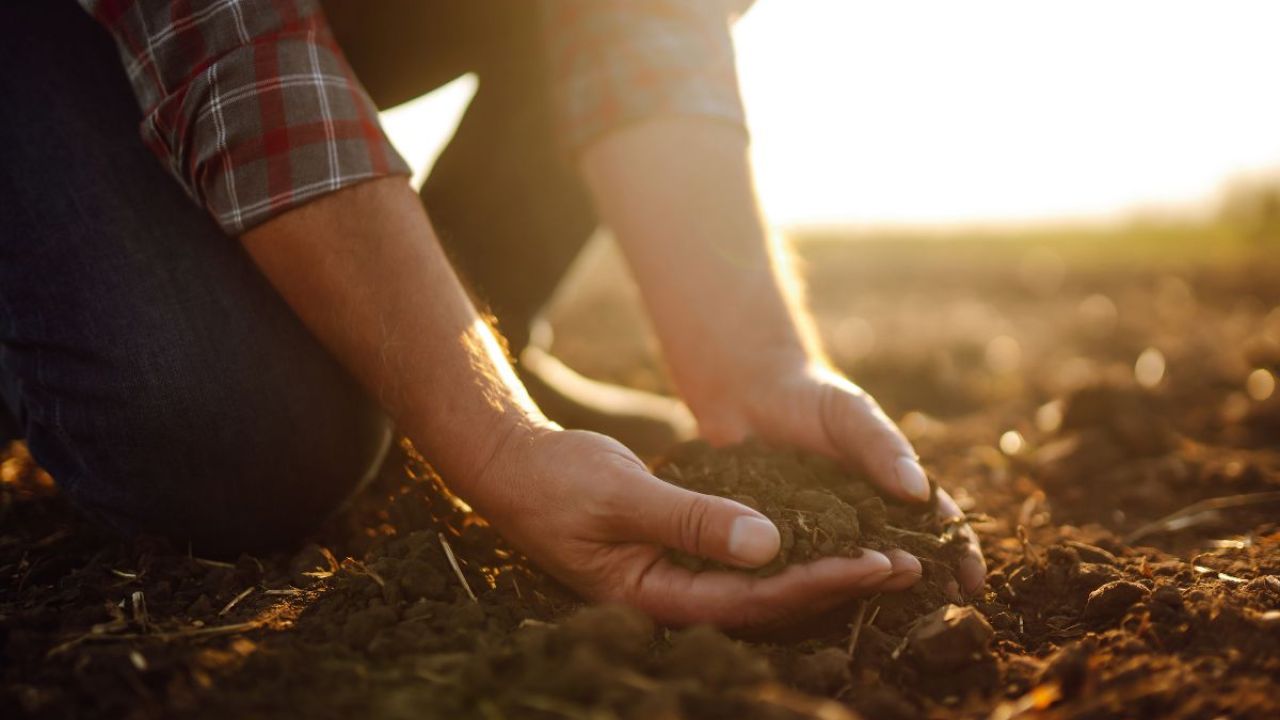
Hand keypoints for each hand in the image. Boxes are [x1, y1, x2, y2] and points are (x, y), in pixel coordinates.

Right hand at [457, 425, 922, 627]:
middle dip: (837, 585)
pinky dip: (788, 551)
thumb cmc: (558, 481)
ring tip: (884, 557)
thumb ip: (693, 521)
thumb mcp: (624, 495)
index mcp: (654, 597)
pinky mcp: (679, 556)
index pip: (754, 601)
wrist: (514, 468)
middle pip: (769, 605)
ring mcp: (676, 580)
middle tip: (906, 567)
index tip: (875, 562)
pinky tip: (826, 537)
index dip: (819, 583)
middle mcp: (672, 599)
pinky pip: (745, 563)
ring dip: (821, 571)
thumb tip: (769, 545)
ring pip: (762, 587)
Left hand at [695, 361, 987, 596]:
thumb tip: (920, 491)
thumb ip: (882, 447)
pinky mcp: (780, 542)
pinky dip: (809, 586)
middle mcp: (862, 520)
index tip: (972, 581)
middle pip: (900, 559)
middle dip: (920, 585)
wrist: (748, 394)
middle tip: (934, 612)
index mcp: (892, 490)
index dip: (959, 554)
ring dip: (866, 592)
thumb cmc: (812, 398)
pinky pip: (798, 568)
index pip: (937, 526)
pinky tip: (812, 603)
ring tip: (879, 610)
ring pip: (850, 572)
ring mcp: (822, 535)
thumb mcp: (852, 414)